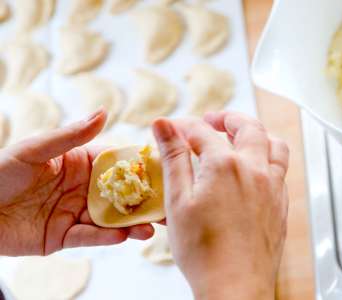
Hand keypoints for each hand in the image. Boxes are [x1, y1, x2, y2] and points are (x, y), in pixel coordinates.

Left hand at [0, 109, 153, 255]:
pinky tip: (125, 236)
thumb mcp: (35, 149)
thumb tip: (103, 112)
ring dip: (133, 223)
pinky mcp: (64, 236)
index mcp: (80, 163)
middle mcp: (83, 188)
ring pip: (111, 218)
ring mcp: (76, 213)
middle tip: (171, 205)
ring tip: (152, 226)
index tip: (166, 169)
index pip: (117, 164)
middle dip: (145, 200)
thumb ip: (70, 135)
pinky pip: (90, 237)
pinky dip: (107, 237)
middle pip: (121, 194)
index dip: (141, 166)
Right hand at [153, 112, 288, 299]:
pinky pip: (282, 168)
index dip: (183, 127)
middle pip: (247, 126)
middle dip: (227, 117)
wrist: (235, 287)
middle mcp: (255, 169)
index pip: (201, 132)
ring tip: (240, 135)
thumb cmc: (203, 251)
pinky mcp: (280, 204)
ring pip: (274, 144)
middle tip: (211, 120)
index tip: (170, 130)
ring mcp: (272, 186)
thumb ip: (173, 158)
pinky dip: (269, 156)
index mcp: (225, 165)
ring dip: (256, 132)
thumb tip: (164, 126)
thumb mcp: (178, 201)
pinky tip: (255, 168)